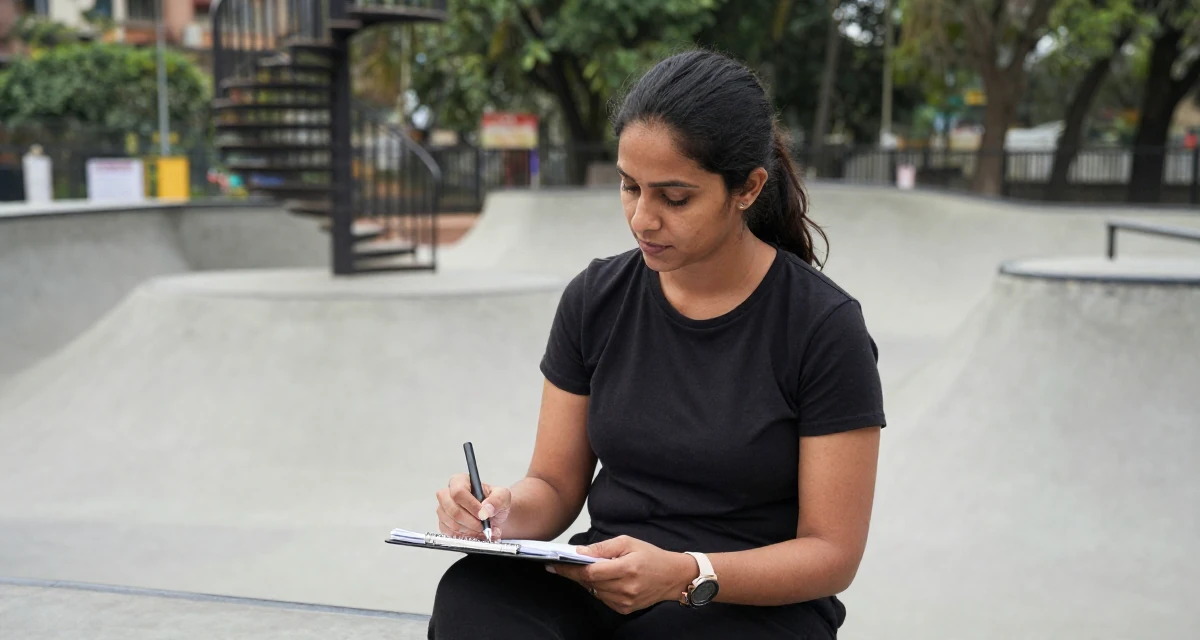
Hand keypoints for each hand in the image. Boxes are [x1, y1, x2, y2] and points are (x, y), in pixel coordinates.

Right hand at [435, 473, 510, 539]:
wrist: (492, 515)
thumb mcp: (503, 496)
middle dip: (471, 522)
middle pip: (453, 510)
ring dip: (471, 531)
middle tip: (485, 526)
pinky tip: (477, 534)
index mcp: (460, 481)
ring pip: (452, 524)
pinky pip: (451, 534)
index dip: (471, 505)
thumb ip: (497, 500)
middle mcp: (447, 494)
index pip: (458, 492)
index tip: (483, 515)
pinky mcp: (443, 524)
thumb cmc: (494, 502)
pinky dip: (466, 537)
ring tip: (485, 531)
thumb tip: (486, 509)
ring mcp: (443, 510)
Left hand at [547, 535, 697, 613]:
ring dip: (587, 580)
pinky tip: (603, 579)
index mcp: (627, 569)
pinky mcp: (625, 609)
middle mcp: (626, 588)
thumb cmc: (651, 556)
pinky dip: (598, 588)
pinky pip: (602, 598)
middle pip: (589, 582)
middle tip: (561, 564)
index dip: (570, 568)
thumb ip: (602, 548)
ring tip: (586, 569)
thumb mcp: (627, 542)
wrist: (672, 576)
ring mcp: (625, 601)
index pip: (590, 571)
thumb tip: (579, 552)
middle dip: (574, 573)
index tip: (554, 565)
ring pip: (594, 591)